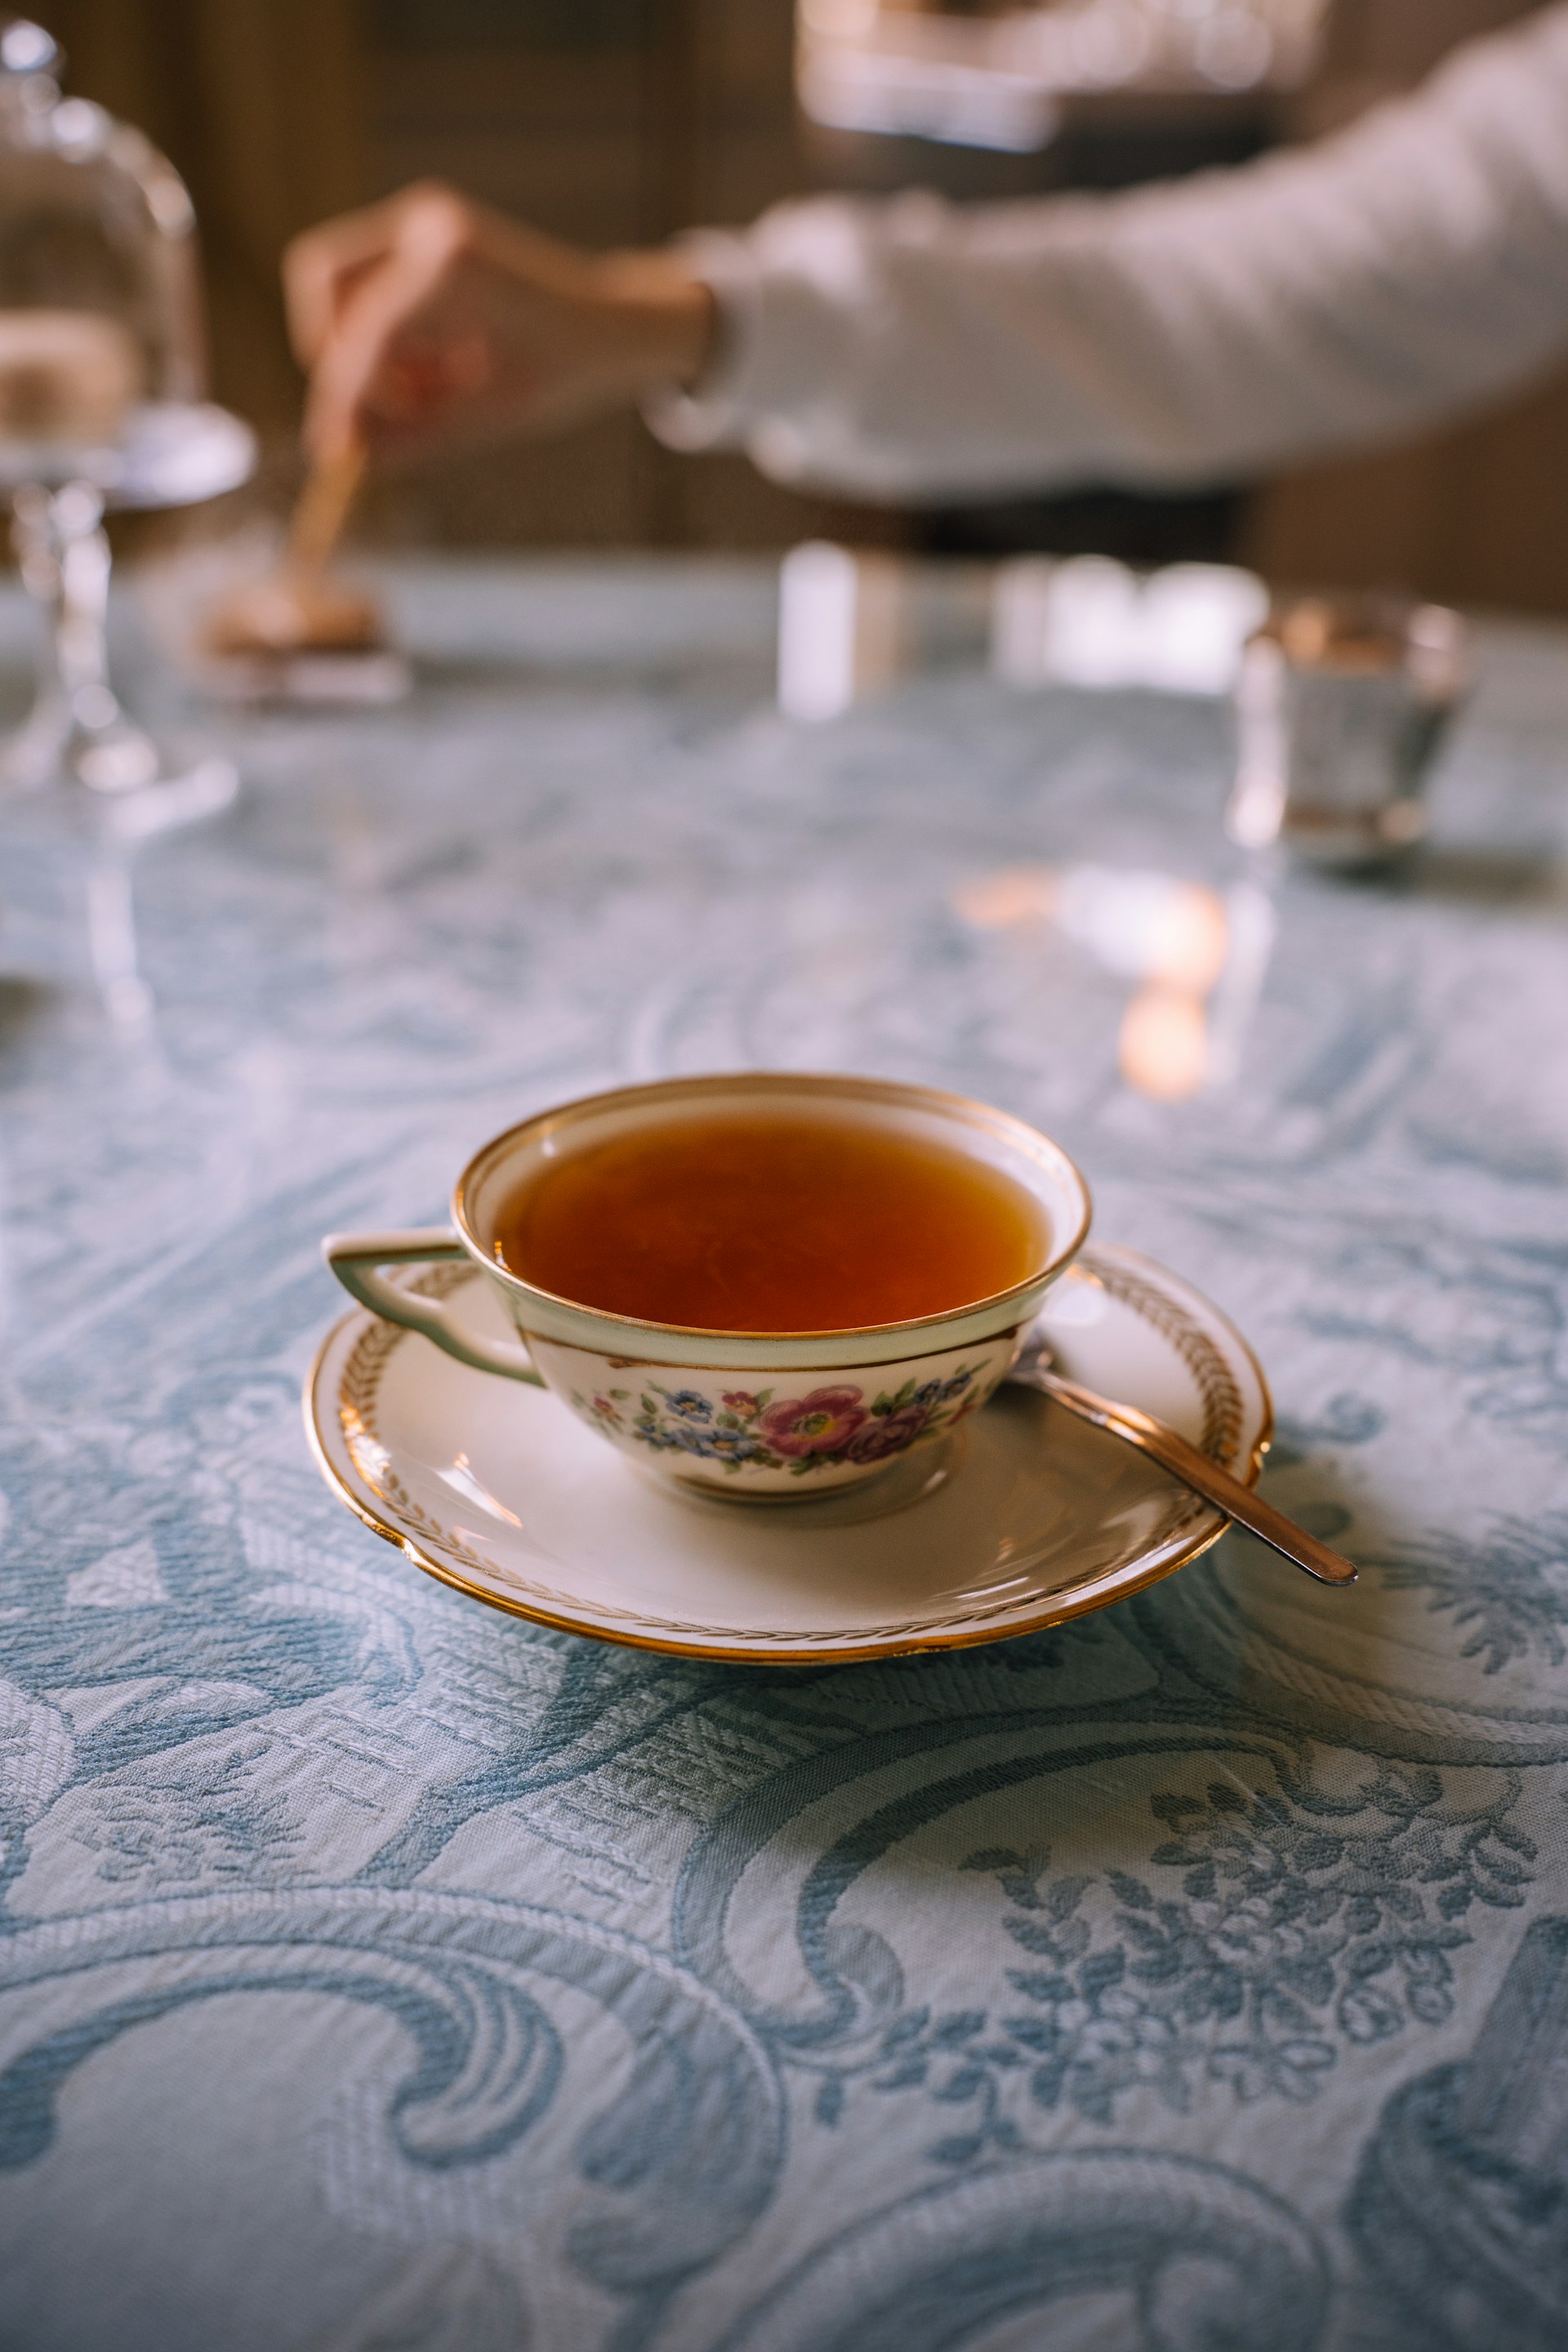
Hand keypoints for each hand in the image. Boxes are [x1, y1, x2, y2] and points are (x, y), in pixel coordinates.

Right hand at [283, 182, 714, 463]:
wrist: (614, 323)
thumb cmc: (568, 369)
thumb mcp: (493, 415)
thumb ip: (418, 436)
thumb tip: (351, 459)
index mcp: (453, 265)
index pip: (364, 335)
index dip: (344, 399)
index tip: (335, 451)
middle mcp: (427, 226)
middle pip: (324, 283)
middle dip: (338, 358)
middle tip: (375, 414)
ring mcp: (422, 221)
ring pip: (341, 289)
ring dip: (366, 353)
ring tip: (432, 394)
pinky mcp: (422, 233)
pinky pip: (369, 289)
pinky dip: (387, 340)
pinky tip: (440, 371)